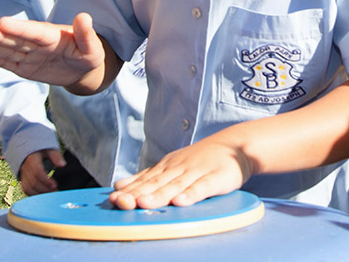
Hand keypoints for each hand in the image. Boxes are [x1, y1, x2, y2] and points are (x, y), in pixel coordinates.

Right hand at [0, 14, 105, 87]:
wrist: (83, 68)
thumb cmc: (89, 54)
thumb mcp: (93, 48)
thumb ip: (86, 34)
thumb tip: (84, 16)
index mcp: (53, 36)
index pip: (35, 32)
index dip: (20, 28)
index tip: (3, 22)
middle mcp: (37, 44)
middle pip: (17, 40)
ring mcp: (30, 55)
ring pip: (9, 50)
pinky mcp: (25, 68)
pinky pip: (8, 63)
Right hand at [19, 149, 64, 195]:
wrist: (28, 146)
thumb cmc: (41, 147)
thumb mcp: (49, 148)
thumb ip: (56, 156)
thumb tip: (63, 165)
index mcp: (32, 158)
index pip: (37, 172)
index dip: (46, 180)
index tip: (55, 185)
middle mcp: (25, 167)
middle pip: (33, 182)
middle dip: (45, 189)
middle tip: (57, 192)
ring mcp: (22, 173)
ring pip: (28, 188)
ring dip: (40, 194)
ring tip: (52, 194)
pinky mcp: (22, 178)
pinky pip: (26, 189)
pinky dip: (34, 194)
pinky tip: (44, 195)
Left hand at [108, 139, 251, 209]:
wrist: (235, 146)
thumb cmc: (201, 160)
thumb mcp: (173, 165)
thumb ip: (149, 177)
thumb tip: (120, 185)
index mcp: (167, 167)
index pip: (144, 180)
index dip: (129, 190)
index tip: (113, 199)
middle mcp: (178, 169)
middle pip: (156, 184)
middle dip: (137, 194)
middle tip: (121, 202)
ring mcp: (196, 173)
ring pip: (175, 186)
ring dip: (159, 195)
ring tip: (144, 203)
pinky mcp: (215, 179)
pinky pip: (202, 188)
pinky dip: (190, 195)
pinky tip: (180, 202)